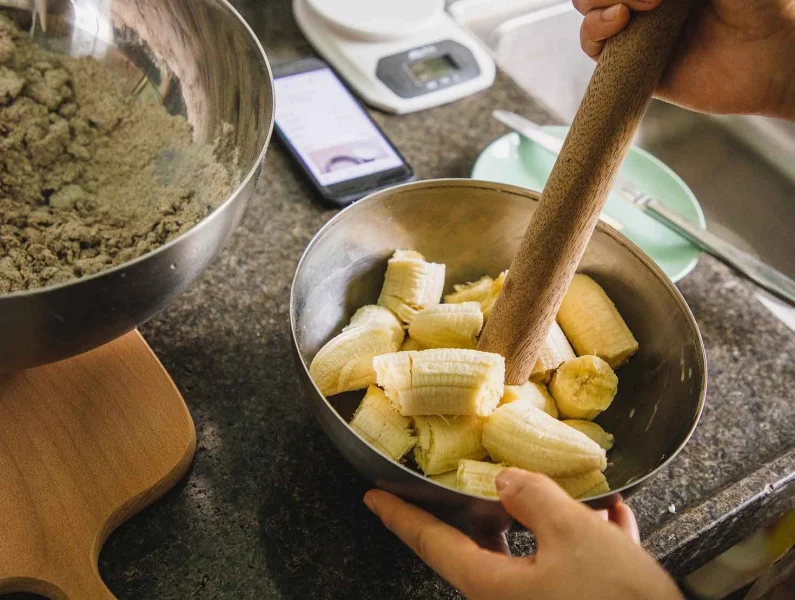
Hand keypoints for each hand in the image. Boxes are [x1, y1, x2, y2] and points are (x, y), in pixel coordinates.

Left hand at [364, 468, 683, 599]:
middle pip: (484, 543)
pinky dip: (585, 540)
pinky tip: (612, 517)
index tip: (372, 496)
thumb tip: (505, 477)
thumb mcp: (571, 535)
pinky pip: (570, 567)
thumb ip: (532, 498)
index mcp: (492, 585)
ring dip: (550, 517)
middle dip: (489, 505)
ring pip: (534, 551)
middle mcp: (510, 599)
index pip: (431, 542)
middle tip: (485, 475)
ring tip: (570, 486)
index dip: (399, 515)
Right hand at [574, 0, 794, 118]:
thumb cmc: (762, 5)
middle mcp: (649, 1)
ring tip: (629, 12)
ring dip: (597, 5)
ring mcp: (638, 31)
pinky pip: (595, 49)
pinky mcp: (632, 66)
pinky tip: (618, 25)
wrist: (775, 60)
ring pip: (589, 12)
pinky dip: (593, 34)